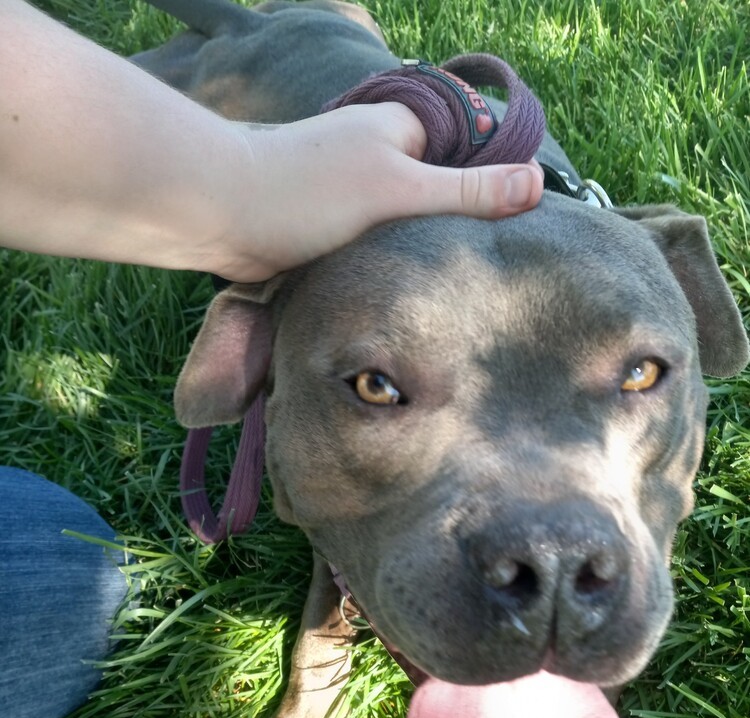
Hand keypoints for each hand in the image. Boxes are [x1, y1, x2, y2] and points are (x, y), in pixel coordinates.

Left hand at [210, 103, 543, 281]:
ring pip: (410, 221)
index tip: (521, 230)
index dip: (497, 187)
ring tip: (457, 283)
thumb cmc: (306, 193)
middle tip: (492, 268)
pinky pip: (380, 241)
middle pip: (442, 190)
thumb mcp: (399, 191)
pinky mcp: (335, 224)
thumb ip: (467, 192)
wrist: (220, 215)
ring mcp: (357, 190)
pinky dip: (394, 259)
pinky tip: (410, 285)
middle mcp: (383, 153)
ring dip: (425, 248)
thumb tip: (536, 185)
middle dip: (460, 225)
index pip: (473, 153)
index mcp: (405, 129)